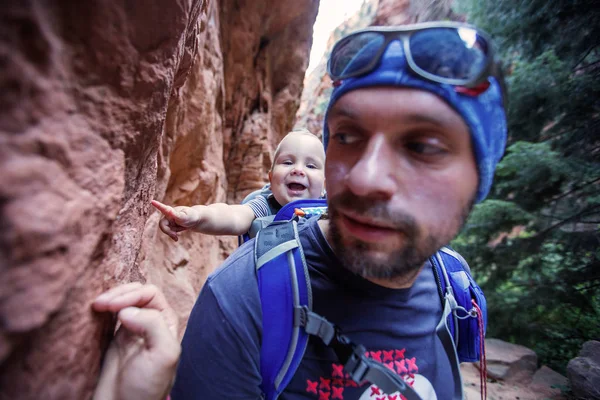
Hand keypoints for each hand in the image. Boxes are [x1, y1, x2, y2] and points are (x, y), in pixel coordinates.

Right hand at [92, 283, 180, 399]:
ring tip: (96, 305)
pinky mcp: (114, 338)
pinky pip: (110, 314)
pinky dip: (103, 308)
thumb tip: (128, 309)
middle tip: (100, 303)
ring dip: (110, 298)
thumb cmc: (147, 386)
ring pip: (123, 301)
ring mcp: (131, 329)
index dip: (132, 295)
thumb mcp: (163, 354)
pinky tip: (95, 310)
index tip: (114, 307)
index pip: (150, 294)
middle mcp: (150, 322)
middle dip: (119, 294)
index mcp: (165, 323)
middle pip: (136, 293)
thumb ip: (153, 325)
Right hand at [151, 200, 201, 240]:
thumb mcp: (185, 217)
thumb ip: (177, 215)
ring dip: (171, 233)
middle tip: (175, 236)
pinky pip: (169, 232)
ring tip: (178, 236)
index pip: (163, 208)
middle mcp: (168, 215)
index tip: (152, 201)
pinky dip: (172, 236)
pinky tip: (176, 239)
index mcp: (172, 211)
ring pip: (166, 229)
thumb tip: (169, 210)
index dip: (157, 205)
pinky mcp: (171, 225)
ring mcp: (169, 220)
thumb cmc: (191, 217)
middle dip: (168, 231)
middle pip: (162, 225)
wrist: (196, 220)